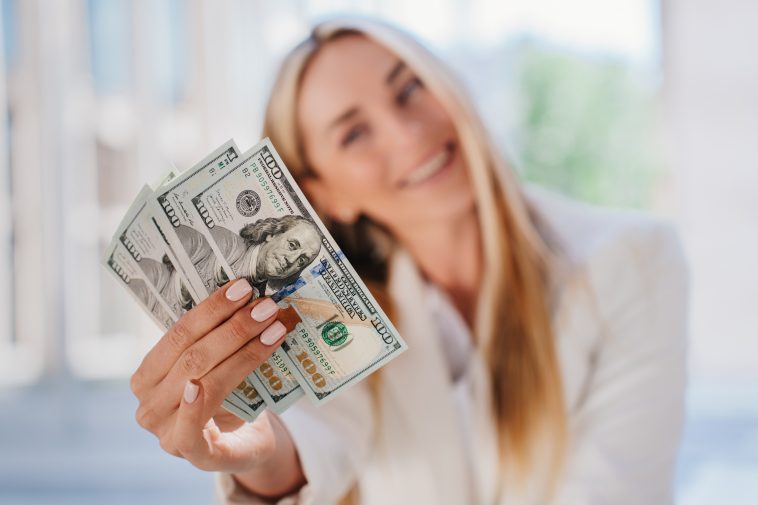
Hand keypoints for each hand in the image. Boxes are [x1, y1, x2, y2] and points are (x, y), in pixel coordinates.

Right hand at [130, 278, 295, 476]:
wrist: (247, 445)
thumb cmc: (229, 399)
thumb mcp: (218, 366)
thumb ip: (219, 341)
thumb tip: (250, 298)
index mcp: (149, 376)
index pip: (179, 334)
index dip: (211, 309)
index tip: (243, 288)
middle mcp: (149, 404)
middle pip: (192, 356)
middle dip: (234, 328)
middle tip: (266, 307)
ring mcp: (166, 433)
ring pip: (200, 381)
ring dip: (241, 352)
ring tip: (274, 329)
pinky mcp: (193, 456)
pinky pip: (187, 430)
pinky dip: (192, 407)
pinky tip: (199, 385)